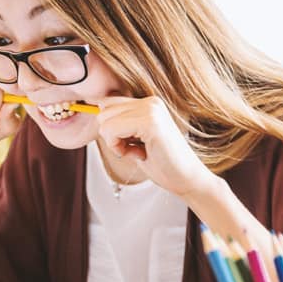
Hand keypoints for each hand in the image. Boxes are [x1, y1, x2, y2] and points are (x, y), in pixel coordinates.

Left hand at [94, 95, 216, 197]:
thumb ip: (121, 124)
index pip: (108, 104)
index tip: (130, 144)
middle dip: (112, 136)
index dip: (111, 128)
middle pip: (103, 111)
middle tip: (136, 149)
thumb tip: (94, 110)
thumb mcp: (136, 139)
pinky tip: (140, 154)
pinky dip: (119, 148)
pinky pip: (112, 130)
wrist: (188, 180)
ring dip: (116, 143)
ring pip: (105, 121)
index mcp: (149, 103)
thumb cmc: (163, 164)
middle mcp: (150, 101)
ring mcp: (151, 109)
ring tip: (140, 151)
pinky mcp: (150, 122)